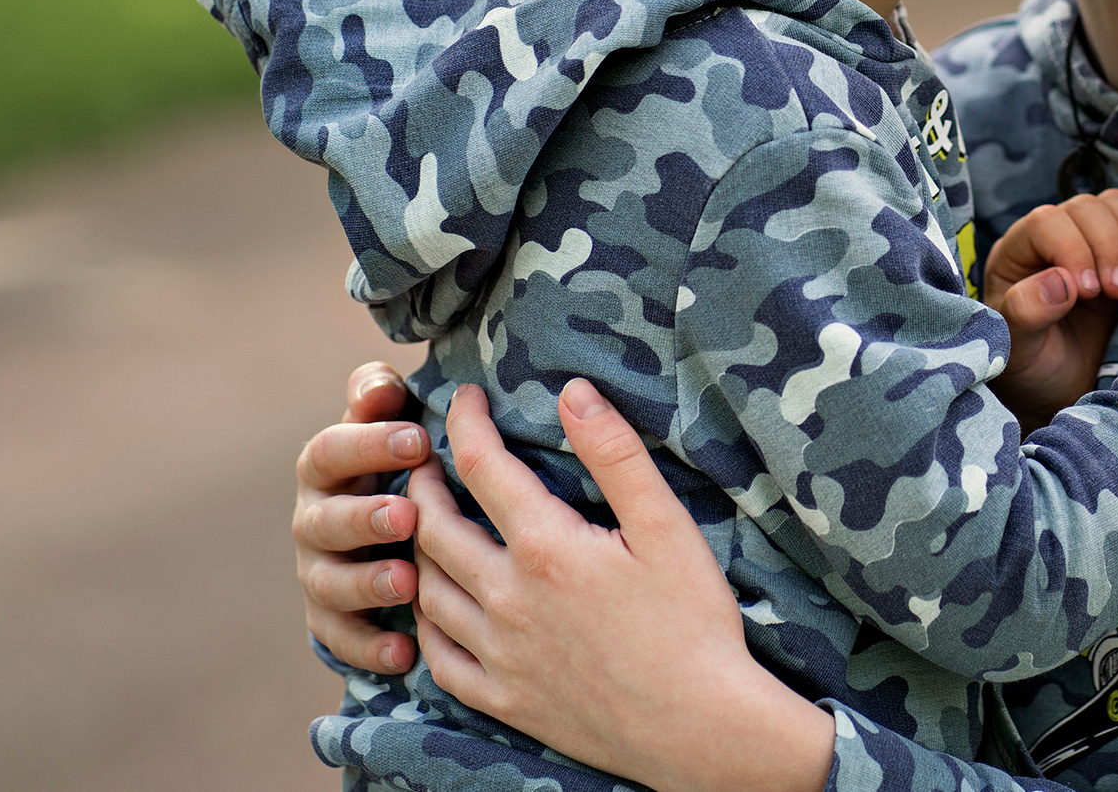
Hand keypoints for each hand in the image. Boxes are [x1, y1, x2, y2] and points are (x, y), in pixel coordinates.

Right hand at [293, 361, 429, 674]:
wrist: (388, 525)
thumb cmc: (401, 457)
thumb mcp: (391, 419)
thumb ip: (380, 397)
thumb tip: (379, 387)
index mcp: (326, 468)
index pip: (332, 452)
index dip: (370, 446)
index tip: (419, 440)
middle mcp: (313, 520)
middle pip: (325, 521)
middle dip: (363, 518)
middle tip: (407, 515)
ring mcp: (319, 572)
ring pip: (330, 583)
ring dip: (366, 584)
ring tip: (407, 582)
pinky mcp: (331, 619)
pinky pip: (341, 639)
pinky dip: (369, 646)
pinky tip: (406, 651)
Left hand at [409, 381, 832, 791]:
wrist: (699, 725)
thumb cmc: (693, 621)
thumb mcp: (667, 526)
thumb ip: (615, 454)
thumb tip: (573, 392)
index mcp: (547, 548)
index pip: (483, 466)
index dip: (466, 422)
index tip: (464, 397)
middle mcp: (508, 599)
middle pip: (435, 526)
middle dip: (424, 482)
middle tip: (428, 458)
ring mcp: (499, 654)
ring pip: (427, 589)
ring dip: (418, 547)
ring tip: (429, 523)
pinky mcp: (502, 698)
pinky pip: (437, 656)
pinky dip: (425, 621)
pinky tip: (437, 605)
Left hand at [980, 190, 1117, 427]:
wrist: (1064, 393)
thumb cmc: (1032, 371)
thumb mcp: (1017, 350)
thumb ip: (1026, 313)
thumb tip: (1060, 281)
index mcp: (1017, 254)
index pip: (1046, 222)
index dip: (1073, 249)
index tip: (1089, 293)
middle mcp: (1053, 239)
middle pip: (1086, 208)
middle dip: (1110, 245)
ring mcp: (1092, 242)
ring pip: (1117, 206)